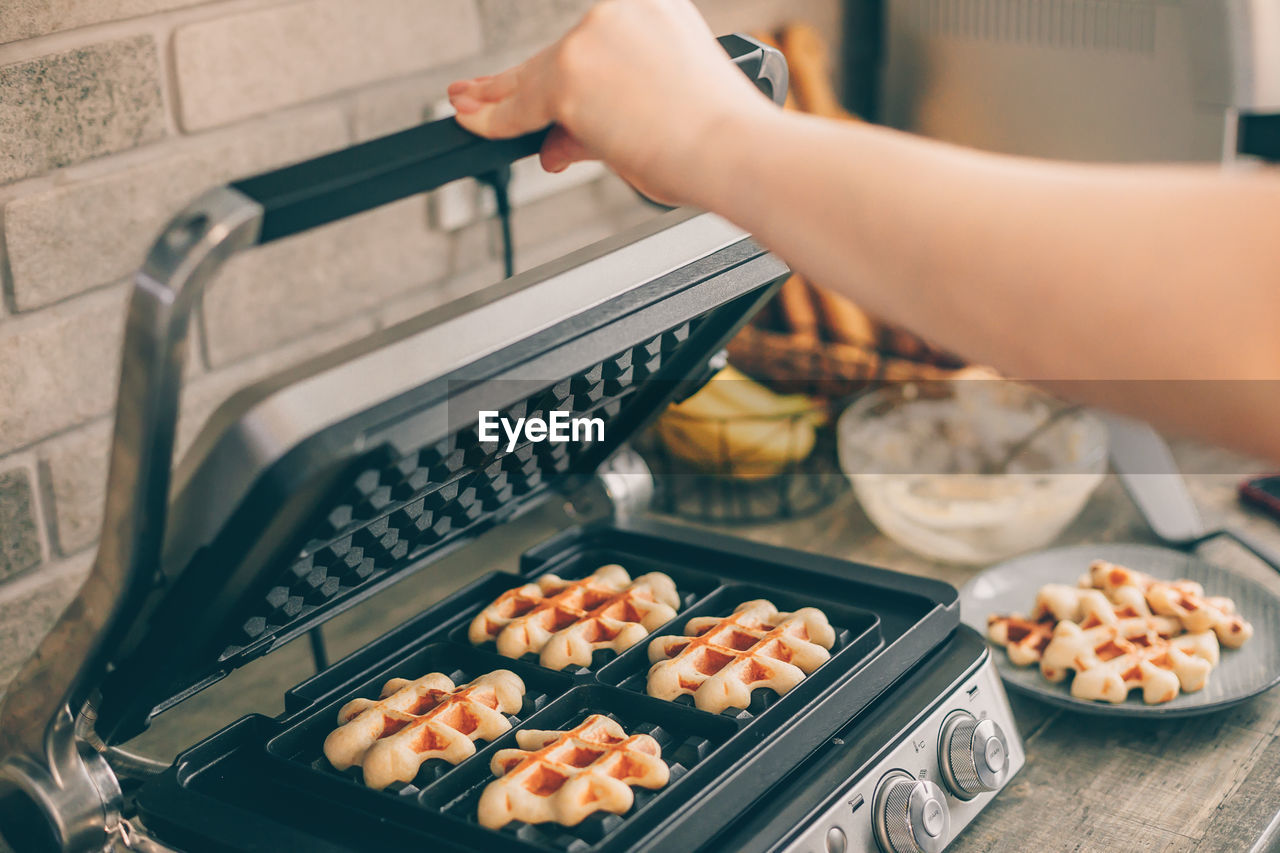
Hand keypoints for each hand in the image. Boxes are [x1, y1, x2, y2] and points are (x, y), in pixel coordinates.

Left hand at [447, 0, 777, 206]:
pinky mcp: (570, 76)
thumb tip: (556, 147)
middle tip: (469, 90)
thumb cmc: (717, 140)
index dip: (549, 65)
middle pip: (553, 55)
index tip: (523, 76)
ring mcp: (594, 39)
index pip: (587, 42)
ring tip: (468, 110)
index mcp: (655, 12)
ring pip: (539, 82)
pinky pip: (518, 107)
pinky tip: (468, 119)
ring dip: (507, 105)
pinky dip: (490, 119)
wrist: (733, 150)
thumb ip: (597, 128)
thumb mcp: (655, 122)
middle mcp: (624, 11)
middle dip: (506, 79)